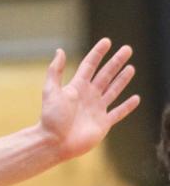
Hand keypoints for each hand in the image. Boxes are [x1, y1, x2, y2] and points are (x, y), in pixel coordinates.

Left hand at [38, 38, 139, 160]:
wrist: (54, 143)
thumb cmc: (51, 119)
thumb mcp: (51, 91)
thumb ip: (55, 71)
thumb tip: (60, 50)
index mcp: (77, 87)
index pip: (90, 65)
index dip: (98, 53)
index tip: (107, 41)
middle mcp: (88, 96)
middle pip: (105, 75)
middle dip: (116, 62)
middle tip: (127, 49)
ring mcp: (96, 110)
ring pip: (113, 91)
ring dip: (122, 79)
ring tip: (131, 68)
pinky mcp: (103, 124)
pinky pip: (118, 113)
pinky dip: (127, 107)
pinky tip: (136, 98)